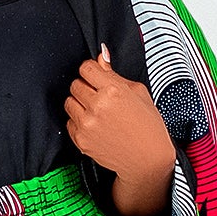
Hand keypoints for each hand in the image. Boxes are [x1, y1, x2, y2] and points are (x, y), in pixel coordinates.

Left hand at [65, 44, 175, 215]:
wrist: (147, 159)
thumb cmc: (147, 125)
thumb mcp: (138, 92)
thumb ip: (114, 74)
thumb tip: (100, 56)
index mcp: (113, 90)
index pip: (85, 68)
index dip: (91, 71)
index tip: (96, 76)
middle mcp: (97, 106)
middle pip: (75, 84)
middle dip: (86, 87)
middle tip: (100, 96)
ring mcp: (87, 125)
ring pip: (69, 102)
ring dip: (80, 103)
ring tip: (97, 111)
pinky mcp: (80, 140)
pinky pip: (69, 122)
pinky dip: (78, 122)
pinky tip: (95, 125)